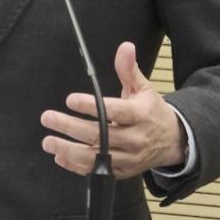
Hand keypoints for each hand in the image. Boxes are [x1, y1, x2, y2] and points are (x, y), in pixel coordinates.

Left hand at [40, 42, 184, 178]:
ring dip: (69, 151)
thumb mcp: (143, 88)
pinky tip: (60, 157)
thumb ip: (129, 69)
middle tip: (48, 118)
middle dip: (70, 127)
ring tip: (48, 141)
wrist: (172, 141)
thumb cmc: (151, 111)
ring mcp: (128, 158)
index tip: (70, 99)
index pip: (114, 111)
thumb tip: (125, 47)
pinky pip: (98, 172)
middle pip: (99, 135)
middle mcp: (134, 139)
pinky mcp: (123, 172)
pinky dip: (77, 167)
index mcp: (140, 116)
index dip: (92, 106)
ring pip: (96, 158)